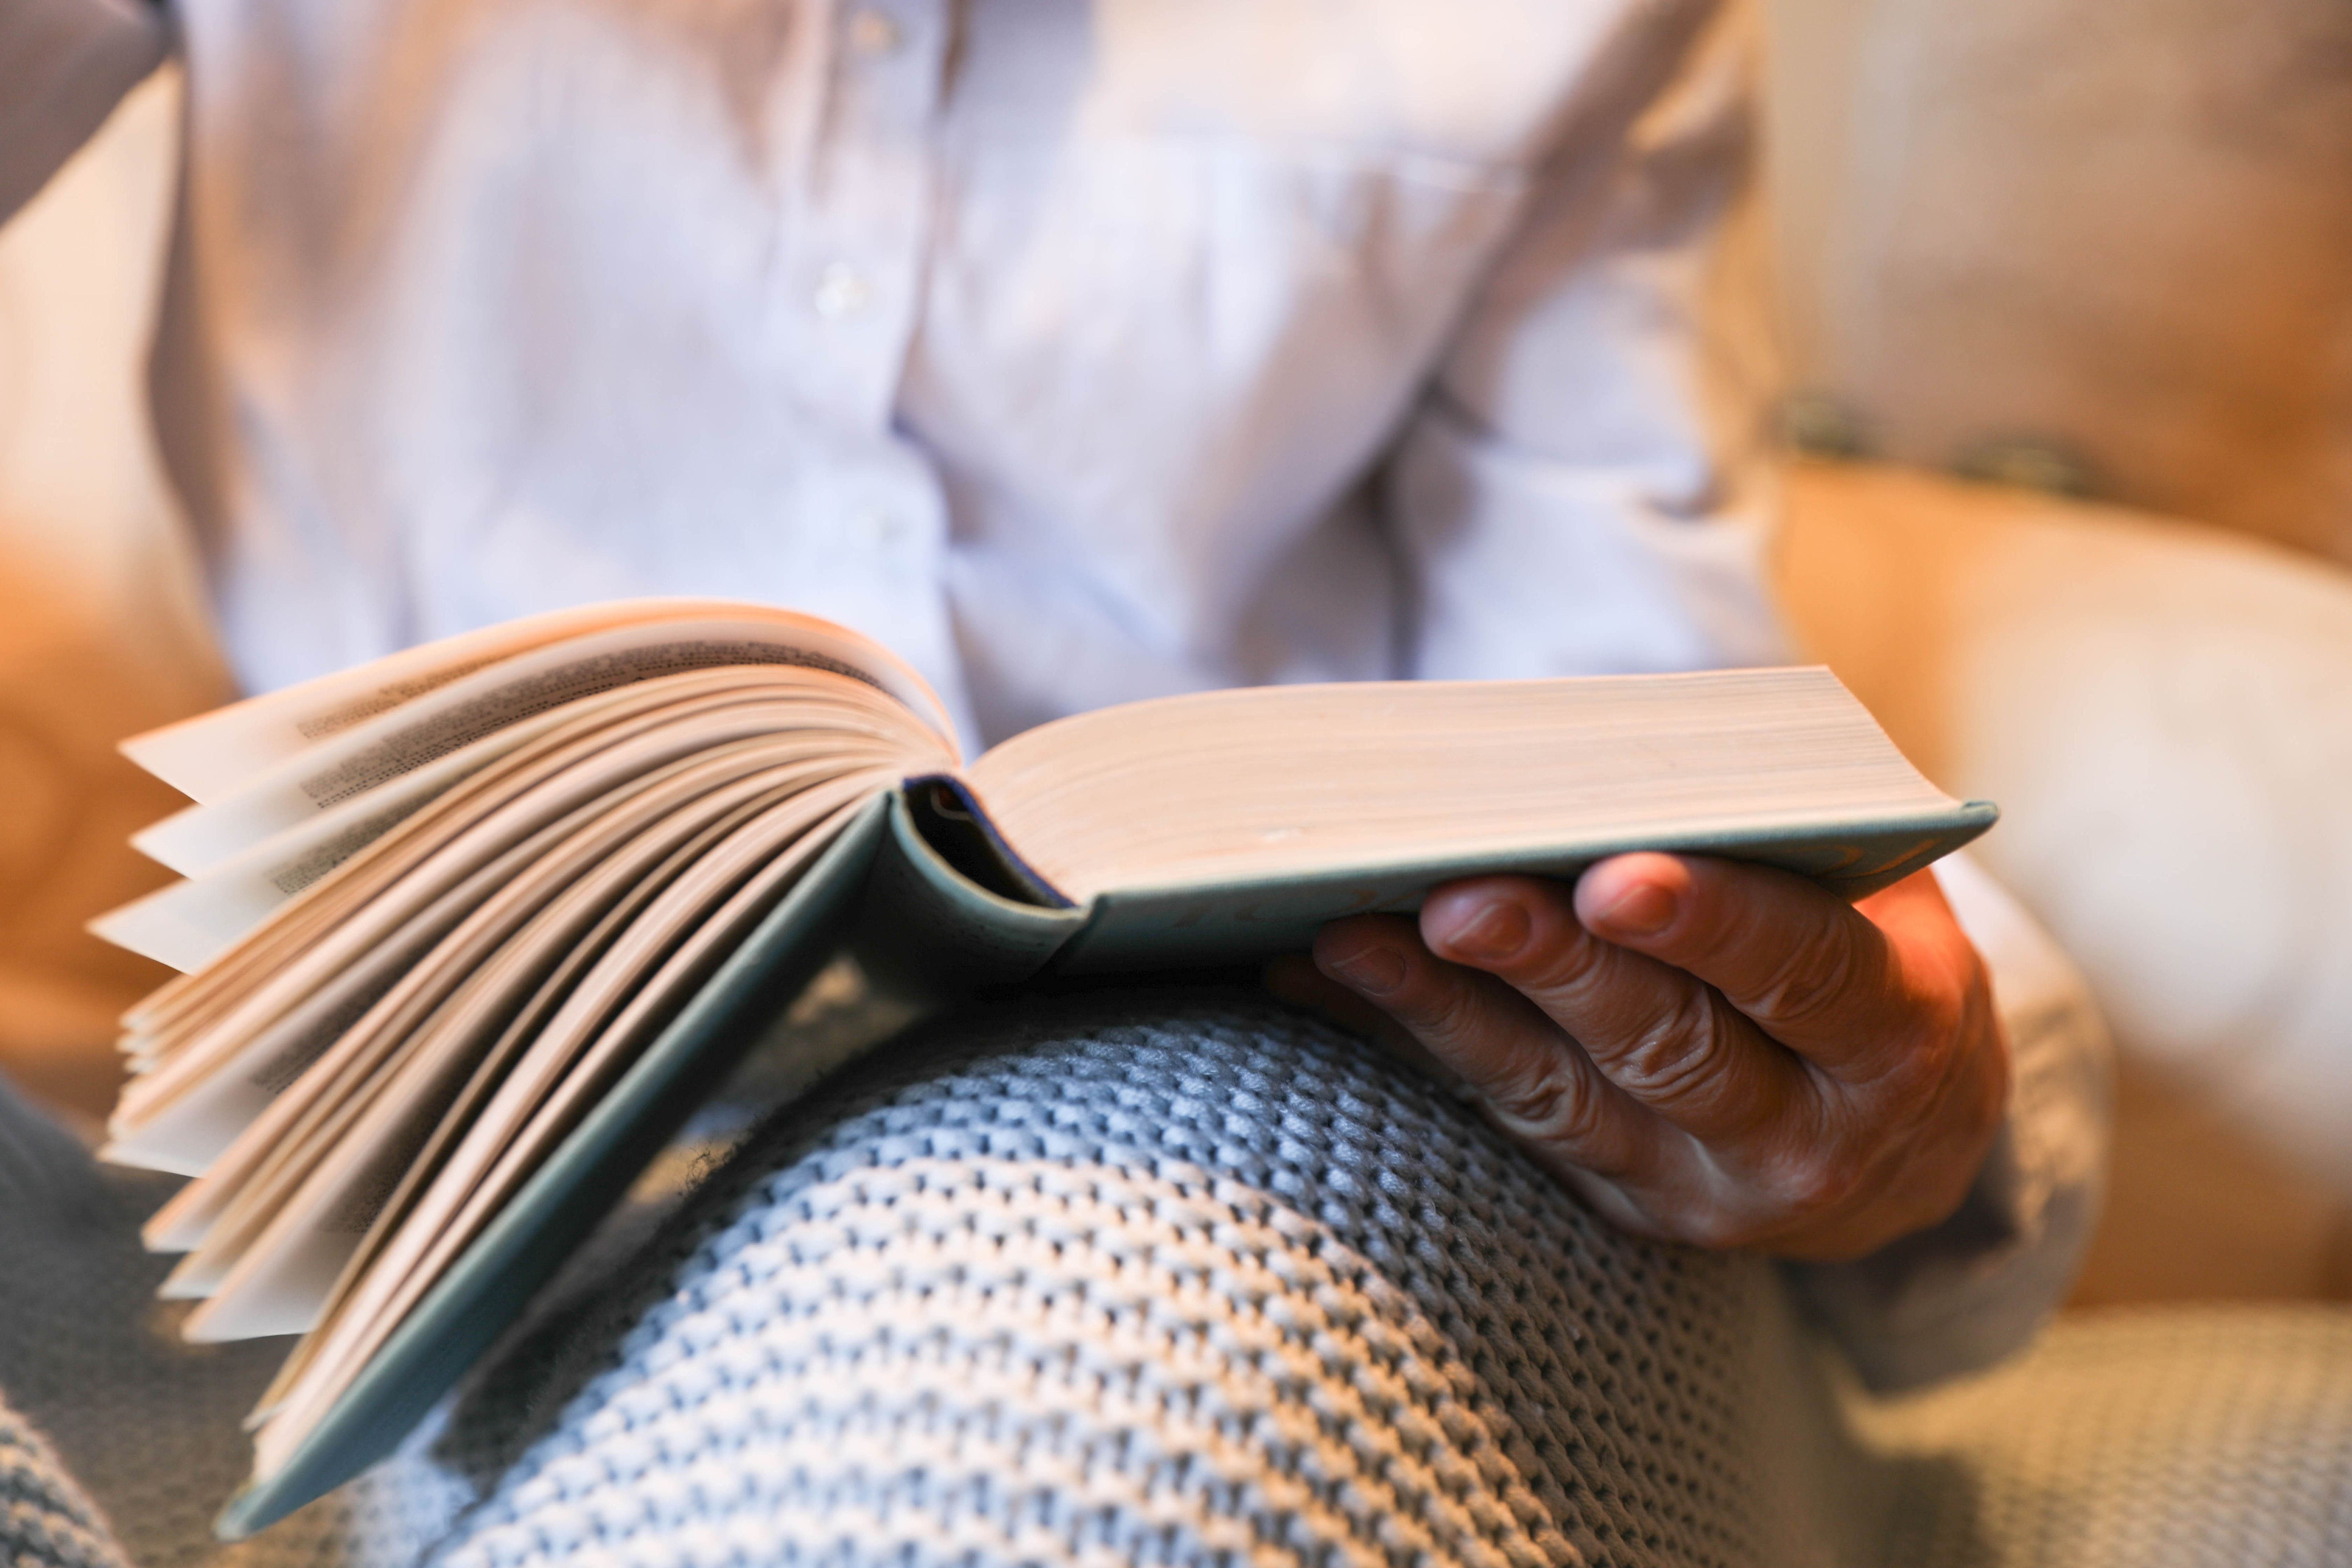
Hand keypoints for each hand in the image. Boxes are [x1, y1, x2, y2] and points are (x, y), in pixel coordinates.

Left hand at [1264, 855, 2006, 1260]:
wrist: (1908, 1135)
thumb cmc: (1874, 953)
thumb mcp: (1876, 896)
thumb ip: (1777, 842)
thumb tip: (1605, 765)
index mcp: (1891, 1036)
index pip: (1800, 972)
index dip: (1707, 925)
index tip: (1611, 880)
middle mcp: (1801, 1137)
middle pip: (1662, 1045)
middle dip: (1547, 968)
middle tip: (1452, 903)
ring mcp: (1696, 1188)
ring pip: (1556, 1097)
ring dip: (1440, 1013)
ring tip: (1348, 940)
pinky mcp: (1614, 1203)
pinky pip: (1500, 1119)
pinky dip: (1408, 1044)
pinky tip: (1321, 983)